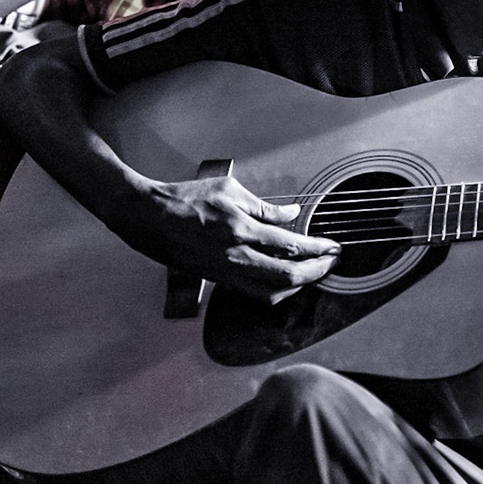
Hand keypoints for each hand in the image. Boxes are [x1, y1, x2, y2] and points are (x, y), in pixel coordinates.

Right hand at [129, 174, 340, 302]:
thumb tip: (291, 215)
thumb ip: (264, 206)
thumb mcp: (229, 190)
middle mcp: (236, 256)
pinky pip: (255, 293)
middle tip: (331, 263)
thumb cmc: (185, 199)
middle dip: (317, 272)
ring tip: (313, 272)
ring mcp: (227, 272)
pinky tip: (285, 280)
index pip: (291, 245)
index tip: (333, 248)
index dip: (318, 249)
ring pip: (272, 292)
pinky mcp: (218, 280)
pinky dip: (277, 290)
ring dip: (298, 285)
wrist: (149, 218)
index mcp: (241, 229)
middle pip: (288, 276)